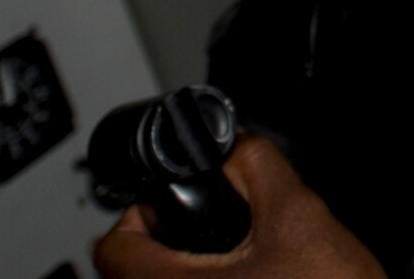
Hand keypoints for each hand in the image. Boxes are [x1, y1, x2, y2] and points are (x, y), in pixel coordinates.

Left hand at [93, 136, 383, 278]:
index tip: (165, 204)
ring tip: (237, 257)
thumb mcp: (300, 214)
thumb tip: (237, 146)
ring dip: (194, 267)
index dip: (138, 212)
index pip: (114, 249)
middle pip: (136, 271)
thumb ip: (260, 167)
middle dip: (172, 241)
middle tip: (210, 227)